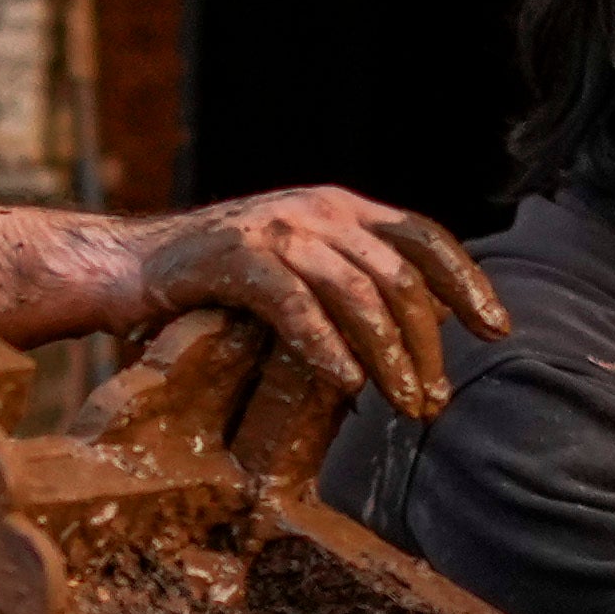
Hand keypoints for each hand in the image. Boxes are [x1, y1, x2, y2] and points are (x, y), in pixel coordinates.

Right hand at [118, 188, 500, 420]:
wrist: (119, 265)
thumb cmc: (210, 284)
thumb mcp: (293, 270)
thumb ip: (345, 287)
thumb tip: (408, 345)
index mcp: (339, 207)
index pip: (424, 238)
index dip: (466, 282)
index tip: (495, 329)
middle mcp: (316, 209)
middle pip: (401, 276)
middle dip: (427, 345)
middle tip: (435, 401)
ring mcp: (276, 229)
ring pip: (360, 294)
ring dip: (391, 358)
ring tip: (405, 406)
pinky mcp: (235, 258)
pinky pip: (297, 306)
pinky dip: (328, 347)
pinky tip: (348, 384)